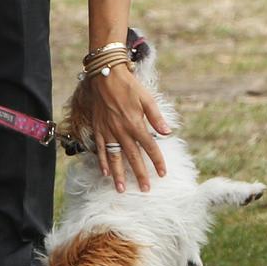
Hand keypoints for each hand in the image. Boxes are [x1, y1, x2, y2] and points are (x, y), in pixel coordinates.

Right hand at [90, 64, 170, 191]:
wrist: (106, 76)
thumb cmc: (129, 86)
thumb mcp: (147, 99)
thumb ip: (157, 117)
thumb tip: (168, 132)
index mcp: (136, 124)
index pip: (150, 147)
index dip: (157, 161)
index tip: (163, 173)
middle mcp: (121, 131)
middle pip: (133, 157)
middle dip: (139, 174)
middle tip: (145, 189)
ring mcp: (108, 132)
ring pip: (114, 158)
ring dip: (118, 175)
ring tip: (121, 189)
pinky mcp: (98, 129)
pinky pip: (99, 149)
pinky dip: (102, 161)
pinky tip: (105, 172)